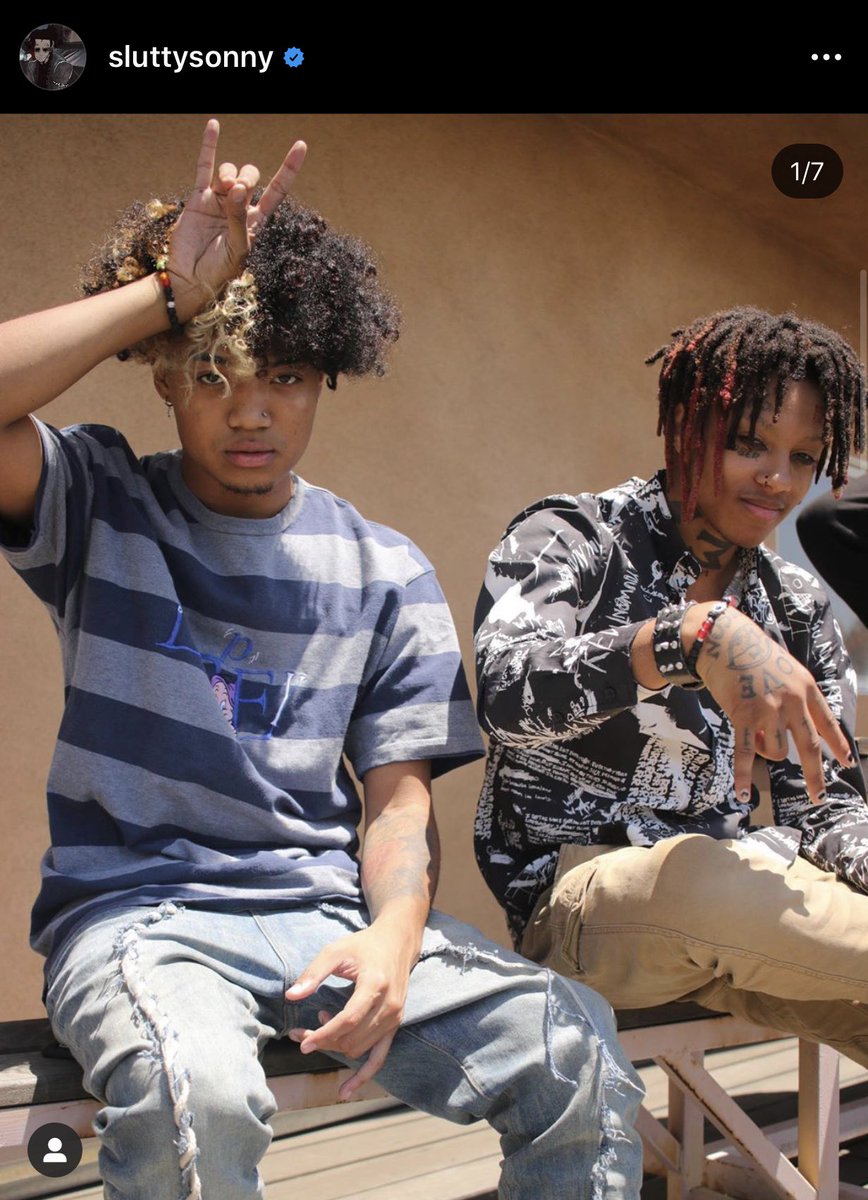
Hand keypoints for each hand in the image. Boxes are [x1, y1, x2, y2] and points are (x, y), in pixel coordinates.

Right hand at [168, 119, 306, 317]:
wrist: (190, 278)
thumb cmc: (218, 271)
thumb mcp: (237, 248)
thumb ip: (238, 218)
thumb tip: (237, 187)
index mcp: (256, 221)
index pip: (277, 190)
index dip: (288, 169)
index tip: (300, 146)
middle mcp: (239, 208)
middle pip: (251, 177)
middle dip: (247, 178)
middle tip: (236, 192)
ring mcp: (218, 201)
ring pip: (229, 171)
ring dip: (228, 173)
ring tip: (223, 188)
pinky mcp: (198, 199)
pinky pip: (204, 167)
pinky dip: (209, 146)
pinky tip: (214, 125)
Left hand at [285, 922, 414, 1100]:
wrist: (396, 943)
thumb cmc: (363, 946)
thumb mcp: (336, 951)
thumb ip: (313, 973)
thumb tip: (290, 996)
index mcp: (375, 985)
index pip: (347, 1020)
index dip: (323, 1034)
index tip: (302, 1042)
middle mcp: (389, 1006)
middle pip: (351, 1038)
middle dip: (323, 1040)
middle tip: (300, 1032)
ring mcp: (394, 1018)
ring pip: (358, 1049)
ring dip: (335, 1046)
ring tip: (319, 1024)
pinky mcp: (394, 1026)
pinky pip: (379, 1058)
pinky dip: (362, 1077)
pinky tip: (345, 1091)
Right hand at [692, 606, 851, 803]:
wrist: (725, 640)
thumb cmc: (753, 653)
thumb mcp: (787, 670)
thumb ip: (795, 698)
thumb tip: (792, 731)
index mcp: (806, 688)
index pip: (827, 723)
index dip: (838, 745)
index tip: (848, 762)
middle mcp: (792, 701)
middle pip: (808, 747)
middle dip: (814, 775)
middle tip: (818, 795)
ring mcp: (768, 710)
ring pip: (775, 750)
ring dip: (765, 750)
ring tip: (754, 734)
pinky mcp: (743, 716)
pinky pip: (745, 753)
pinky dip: (744, 775)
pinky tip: (744, 795)